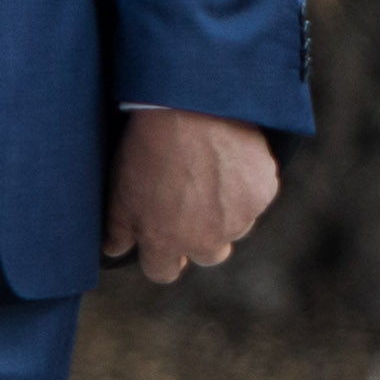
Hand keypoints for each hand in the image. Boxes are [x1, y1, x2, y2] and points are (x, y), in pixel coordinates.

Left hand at [103, 110, 278, 281]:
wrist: (188, 107)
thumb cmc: (148, 147)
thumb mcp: (119, 191)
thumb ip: (118, 230)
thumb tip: (116, 250)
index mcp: (166, 243)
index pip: (163, 272)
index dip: (160, 254)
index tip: (162, 232)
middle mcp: (206, 241)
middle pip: (208, 254)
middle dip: (200, 236)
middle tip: (191, 200)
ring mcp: (239, 219)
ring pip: (236, 226)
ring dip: (226, 209)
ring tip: (211, 171)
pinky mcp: (262, 192)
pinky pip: (256, 196)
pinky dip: (246, 182)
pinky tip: (231, 157)